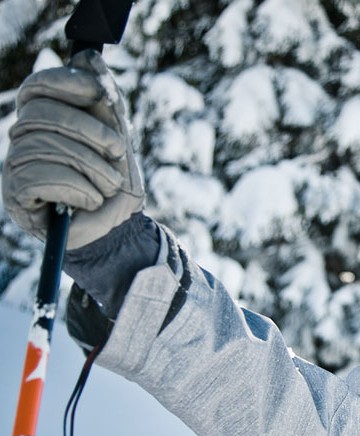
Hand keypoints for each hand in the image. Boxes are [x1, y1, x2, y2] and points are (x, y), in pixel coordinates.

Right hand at [2, 50, 143, 249]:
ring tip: (109, 186)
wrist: (118, 231)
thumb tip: (89, 58)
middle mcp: (24, 138)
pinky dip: (77, 188)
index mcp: (44, 121)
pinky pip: (41, 177)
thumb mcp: (118, 139)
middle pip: (43, 113)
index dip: (65, 82)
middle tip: (117, 151)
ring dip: (91, 167)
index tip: (99, 92)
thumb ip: (106, 100)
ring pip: (47, 146)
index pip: (37, 87)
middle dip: (90, 130)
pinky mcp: (17, 194)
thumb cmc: (115, 185)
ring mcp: (17, 165)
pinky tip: (90, 200)